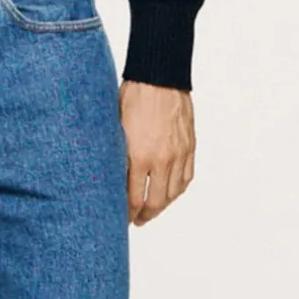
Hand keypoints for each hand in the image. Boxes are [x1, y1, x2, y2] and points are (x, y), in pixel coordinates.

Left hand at [118, 81, 195, 225]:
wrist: (158, 77)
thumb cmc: (132, 97)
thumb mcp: (115, 129)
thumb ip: (116, 156)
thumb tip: (110, 177)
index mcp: (139, 156)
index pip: (133, 198)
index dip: (128, 212)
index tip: (122, 217)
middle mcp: (161, 159)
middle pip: (155, 202)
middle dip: (145, 215)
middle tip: (137, 220)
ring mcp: (178, 154)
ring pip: (173, 193)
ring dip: (162, 205)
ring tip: (153, 209)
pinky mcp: (189, 147)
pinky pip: (186, 177)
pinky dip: (178, 189)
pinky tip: (170, 193)